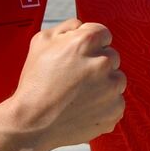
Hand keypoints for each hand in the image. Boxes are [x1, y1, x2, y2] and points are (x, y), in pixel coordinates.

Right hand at [9, 18, 125, 150]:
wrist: (32, 124)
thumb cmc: (35, 82)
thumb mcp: (41, 42)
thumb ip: (67, 28)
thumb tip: (82, 26)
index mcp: (85, 42)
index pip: (103, 34)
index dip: (90, 44)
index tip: (79, 57)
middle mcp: (103, 63)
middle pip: (111, 56)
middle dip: (97, 64)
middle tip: (75, 78)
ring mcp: (111, 88)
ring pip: (117, 79)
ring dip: (104, 84)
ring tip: (80, 94)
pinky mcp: (115, 110)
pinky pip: (117, 102)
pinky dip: (105, 105)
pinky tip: (84, 108)